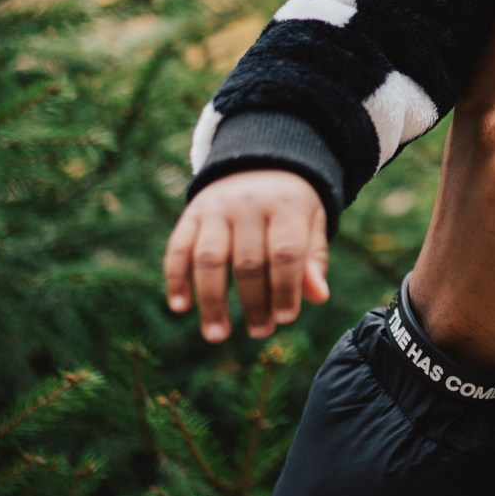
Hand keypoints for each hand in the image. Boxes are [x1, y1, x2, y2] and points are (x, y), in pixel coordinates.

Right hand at [164, 169, 329, 341]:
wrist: (257, 159)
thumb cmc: (290, 203)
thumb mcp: (311, 221)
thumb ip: (313, 258)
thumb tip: (318, 296)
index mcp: (286, 205)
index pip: (285, 253)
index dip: (286, 289)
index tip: (286, 319)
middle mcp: (249, 205)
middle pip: (248, 262)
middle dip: (254, 303)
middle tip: (260, 332)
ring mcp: (216, 209)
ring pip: (209, 259)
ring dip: (211, 301)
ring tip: (216, 335)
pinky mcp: (191, 214)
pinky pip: (178, 248)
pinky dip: (176, 278)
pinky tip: (180, 307)